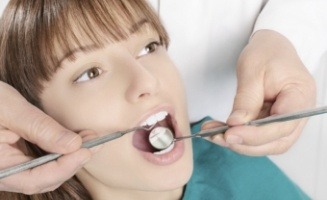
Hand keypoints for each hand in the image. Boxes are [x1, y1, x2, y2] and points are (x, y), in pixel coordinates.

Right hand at [0, 82, 91, 193]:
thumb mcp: (10, 109)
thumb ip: (40, 129)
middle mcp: (3, 172)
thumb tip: (74, 146)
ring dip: (69, 157)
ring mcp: (10, 166)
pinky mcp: (16, 157)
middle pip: (43, 179)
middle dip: (72, 162)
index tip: (86, 150)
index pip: (34, 179)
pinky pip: (41, 162)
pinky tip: (75, 139)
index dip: (65, 167)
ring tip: (89, 139)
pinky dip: (60, 152)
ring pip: (45, 172)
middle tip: (94, 143)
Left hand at [210, 30, 315, 155]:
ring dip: (239, 143)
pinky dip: (239, 136)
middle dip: (245, 143)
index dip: (256, 134)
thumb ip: (246, 100)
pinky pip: (258, 137)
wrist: (271, 48)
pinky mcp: (274, 123)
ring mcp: (287, 121)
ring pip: (266, 144)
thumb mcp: (252, 71)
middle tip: (218, 136)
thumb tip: (235, 124)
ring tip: (213, 134)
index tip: (231, 133)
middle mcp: (299, 113)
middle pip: (276, 141)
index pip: (282, 125)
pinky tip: (219, 131)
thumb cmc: (266, 54)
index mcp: (300, 95)